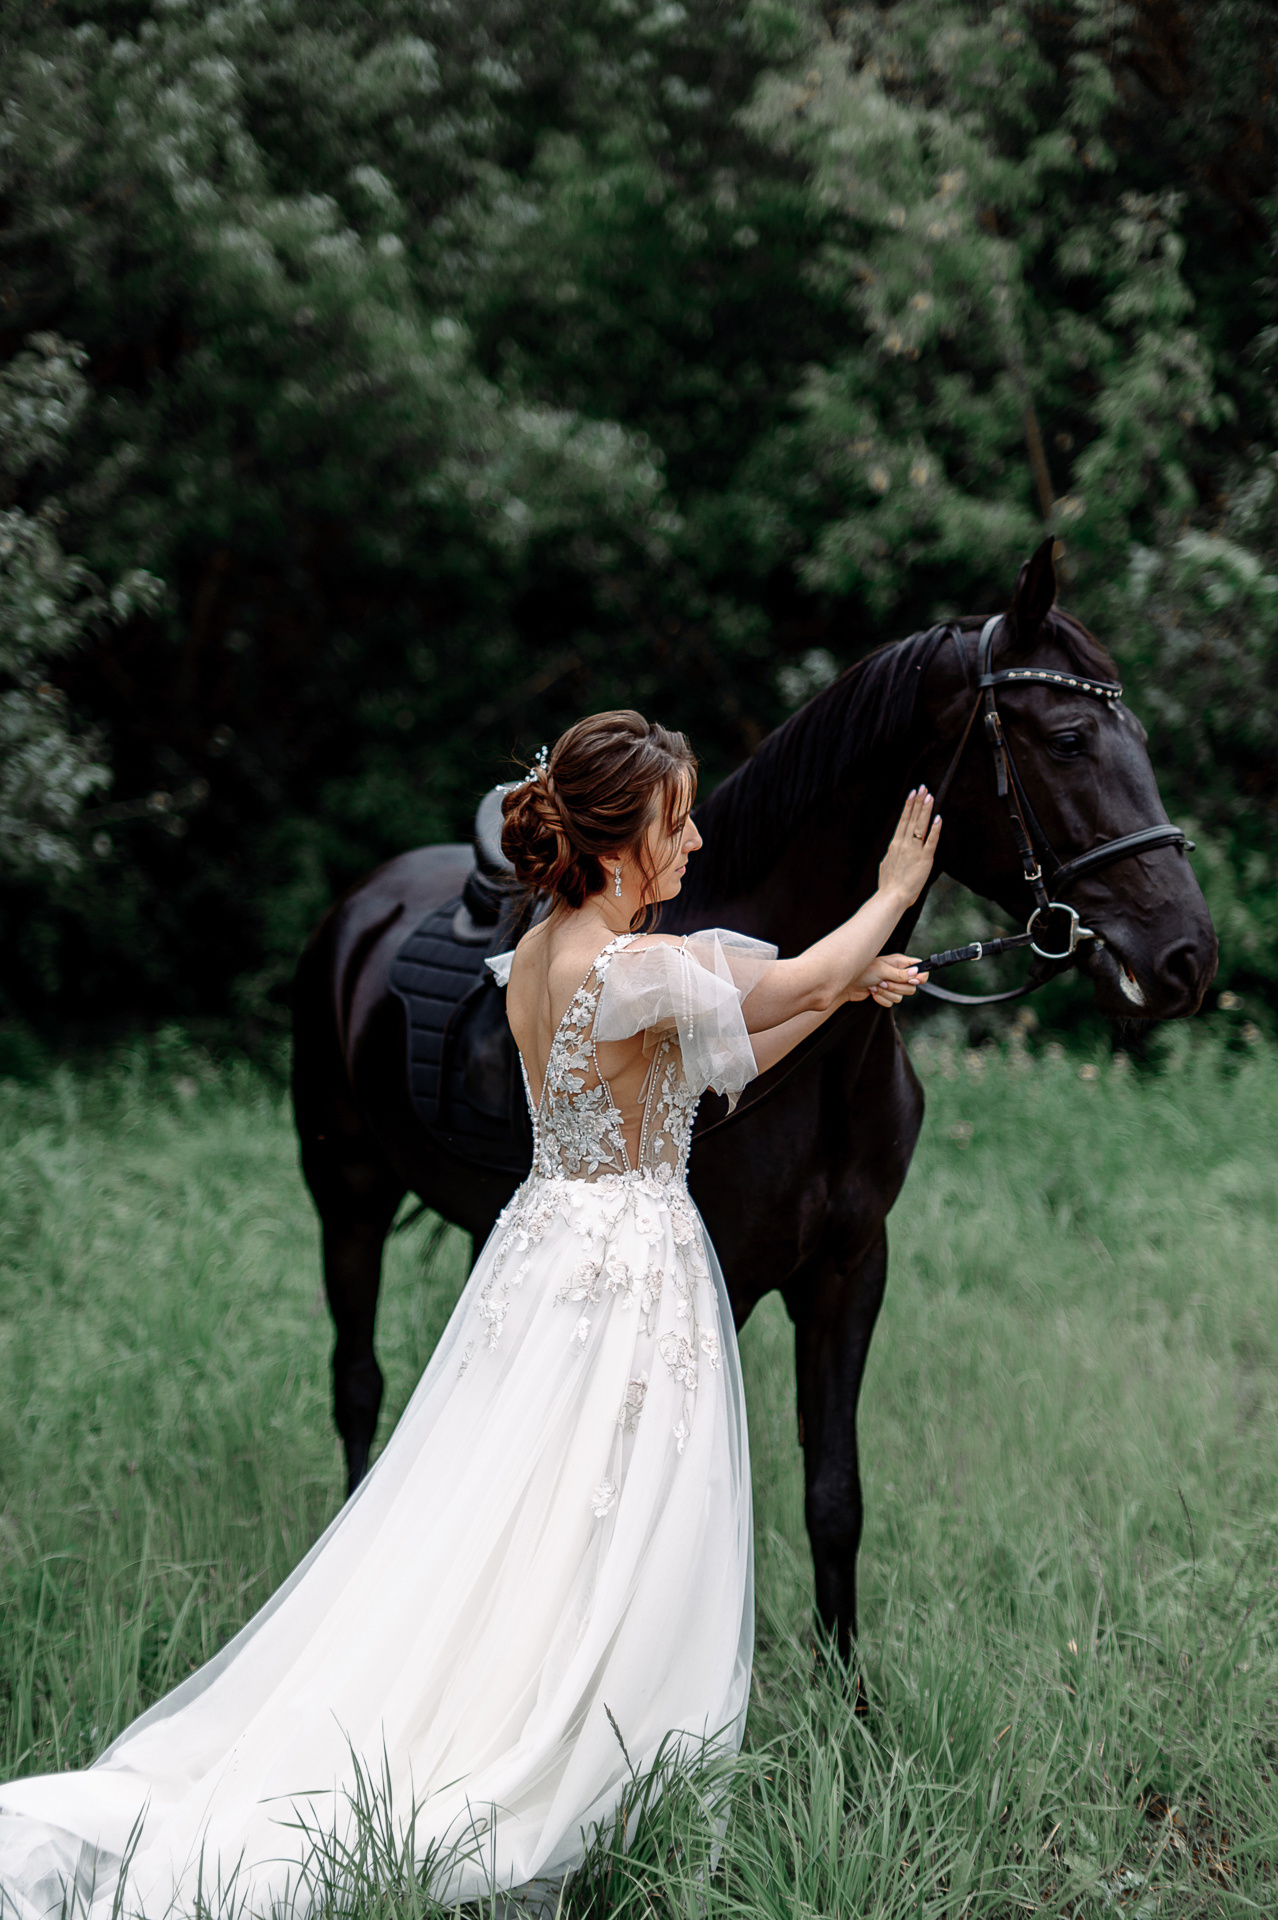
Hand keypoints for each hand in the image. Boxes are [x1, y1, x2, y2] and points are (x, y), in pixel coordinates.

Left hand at [848, 953, 927, 1007]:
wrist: (847, 985)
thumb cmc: (862, 972)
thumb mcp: (882, 970)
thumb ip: (901, 974)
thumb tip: (916, 972)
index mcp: (899, 962)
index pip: (920, 969)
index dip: (920, 976)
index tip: (913, 980)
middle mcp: (898, 973)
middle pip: (912, 987)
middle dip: (896, 987)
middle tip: (884, 981)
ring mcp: (892, 985)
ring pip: (901, 997)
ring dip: (886, 993)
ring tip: (875, 985)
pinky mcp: (886, 995)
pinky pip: (891, 1003)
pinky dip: (881, 998)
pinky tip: (872, 991)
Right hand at [877, 787, 940, 906]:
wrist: (891, 897)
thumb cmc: (889, 885)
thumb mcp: (887, 864)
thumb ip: (893, 853)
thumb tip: (895, 846)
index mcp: (895, 845)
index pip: (903, 821)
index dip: (908, 806)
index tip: (912, 794)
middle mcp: (904, 844)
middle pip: (912, 819)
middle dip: (918, 802)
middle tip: (923, 787)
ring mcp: (914, 850)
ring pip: (920, 826)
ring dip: (925, 810)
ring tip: (929, 796)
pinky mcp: (924, 859)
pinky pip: (931, 841)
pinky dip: (935, 829)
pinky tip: (938, 818)